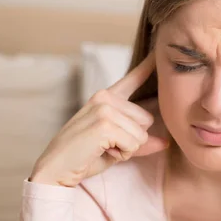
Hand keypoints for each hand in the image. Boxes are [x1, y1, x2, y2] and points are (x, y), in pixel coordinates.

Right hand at [30, 52, 168, 186]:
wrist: (54, 171)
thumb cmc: (83, 158)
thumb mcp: (116, 146)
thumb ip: (139, 141)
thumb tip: (166, 142)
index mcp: (106, 98)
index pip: (132, 79)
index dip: (147, 65)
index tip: (157, 49)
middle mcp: (104, 97)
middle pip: (146, 120)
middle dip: (132, 140)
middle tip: (106, 145)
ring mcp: (104, 108)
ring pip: (141, 133)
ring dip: (126, 149)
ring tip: (101, 148)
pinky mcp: (104, 124)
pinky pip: (133, 143)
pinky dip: (122, 154)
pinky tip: (101, 151)